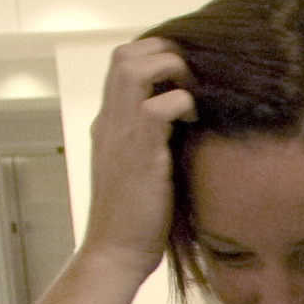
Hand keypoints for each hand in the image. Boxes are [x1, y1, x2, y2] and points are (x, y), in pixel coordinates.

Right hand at [81, 37, 196, 276]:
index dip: (154, 54)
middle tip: (193, 77)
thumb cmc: (137, 217)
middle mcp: (109, 121)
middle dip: (165, 52)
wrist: (117, 252)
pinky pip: (157, 107)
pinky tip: (195, 121)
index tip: (185, 71)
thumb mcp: (142, 167)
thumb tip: (189, 120)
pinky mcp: (139, 153)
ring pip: (134, 69)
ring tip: (194, 95)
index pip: (121, 63)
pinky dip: (181, 104)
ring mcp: (120, 134)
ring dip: (172, 71)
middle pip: (124, 54)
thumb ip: (154, 139)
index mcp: (108, 122)